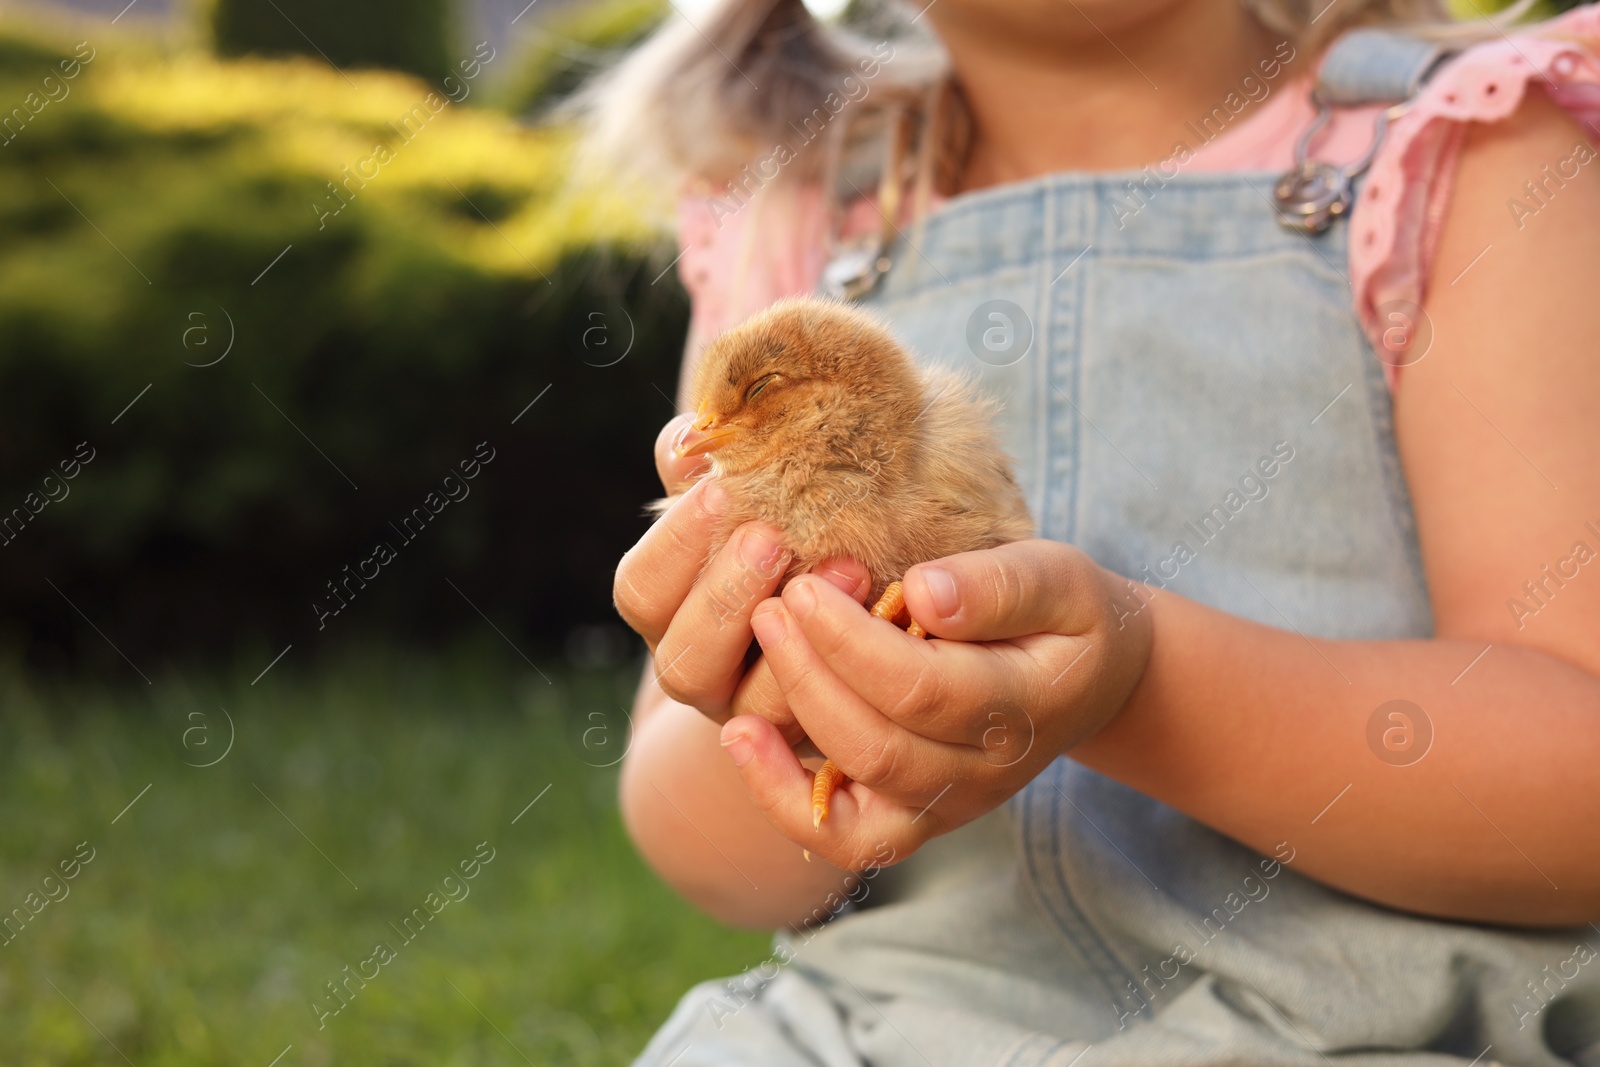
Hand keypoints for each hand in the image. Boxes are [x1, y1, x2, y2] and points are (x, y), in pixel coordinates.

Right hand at [613, 415, 870, 740]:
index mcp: (670, 611)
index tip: (724, 489)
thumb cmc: (796, 520)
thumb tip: (691, 439)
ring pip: (750, 706)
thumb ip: (712, 469)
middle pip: (682, 659)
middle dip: (728, 594)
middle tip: (775, 535)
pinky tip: (883, 613)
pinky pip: (822, 726)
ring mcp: (758, 716)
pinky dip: (846, 672)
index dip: (676, 544)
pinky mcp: (822, 736)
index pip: (641, 590)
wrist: (872, 593)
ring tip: (847, 566)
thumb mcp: (750, 491)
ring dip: (794, 640)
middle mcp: (702, 673)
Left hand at [720, 540, 1153, 868]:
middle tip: (772, 606)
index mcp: (1024, 709)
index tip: (803, 585)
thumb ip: (998, 586)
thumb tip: (922, 593)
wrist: (1088, 676)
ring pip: (852, 799)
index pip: (919, 688)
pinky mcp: (912, 818)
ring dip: (793, 722)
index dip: (850, 641)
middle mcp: (984, 776)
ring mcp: (946, 806)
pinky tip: (740, 735)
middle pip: (876, 745)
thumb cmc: (1065, 613)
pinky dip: (782, 797)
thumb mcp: (1057, 575)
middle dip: (809, 674)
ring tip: (758, 647)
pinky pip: (842, 836)